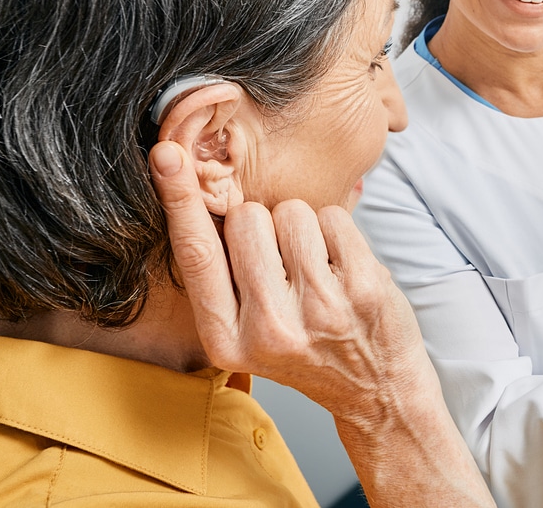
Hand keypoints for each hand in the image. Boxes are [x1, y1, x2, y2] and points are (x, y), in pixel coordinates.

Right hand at [148, 141, 494, 506]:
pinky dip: (336, 231)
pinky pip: (333, 216)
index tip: (165, 154)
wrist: (376, 388)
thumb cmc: (307, 347)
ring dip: (301, 226)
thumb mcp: (247, 332)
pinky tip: (341, 268)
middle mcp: (270, 330)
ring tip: (314, 268)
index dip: (178, 199)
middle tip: (283, 266)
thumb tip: (198, 193)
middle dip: (261, 224)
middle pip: (246, 218)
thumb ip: (223, 276)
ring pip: (291, 211)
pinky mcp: (363, 289)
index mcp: (226, 340)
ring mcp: (320, 310)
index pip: (195, 255)